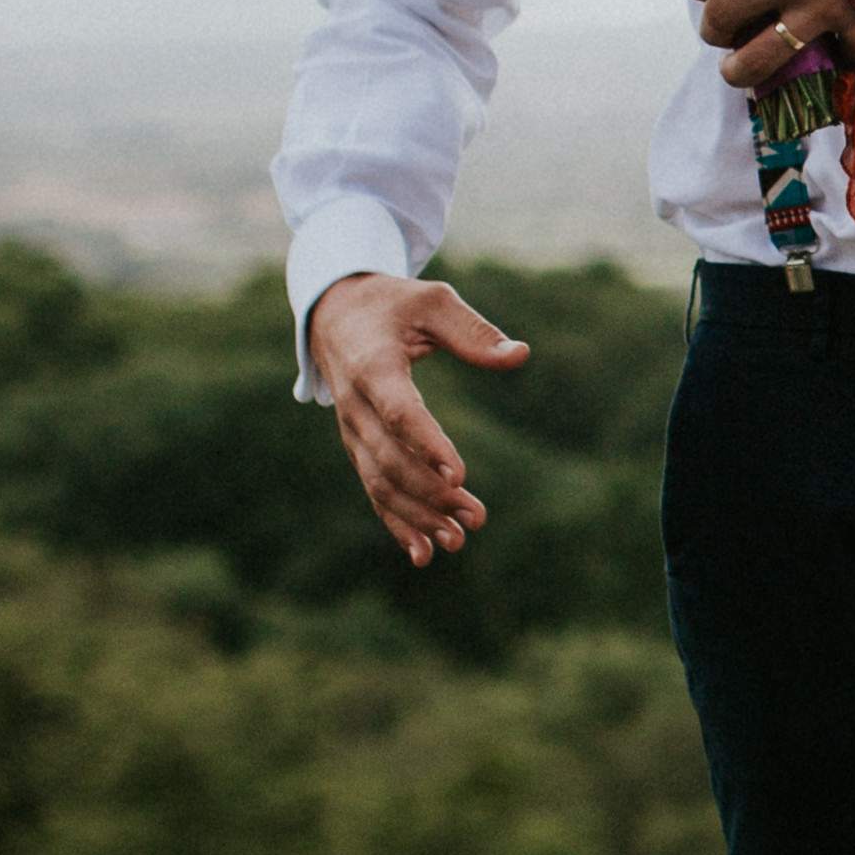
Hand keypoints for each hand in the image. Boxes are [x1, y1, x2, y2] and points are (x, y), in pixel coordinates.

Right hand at [307, 272, 530, 561]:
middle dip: (433, 493)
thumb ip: (473, 332)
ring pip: (380, 483)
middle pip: (391, 459)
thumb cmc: (392, 304)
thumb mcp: (432, 302)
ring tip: (458, 540)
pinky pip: (373, 490)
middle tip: (477, 516)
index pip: (400, 413)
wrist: (334, 313)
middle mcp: (355, 406)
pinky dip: (395, 522)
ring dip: (418, 515)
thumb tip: (520, 355)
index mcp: (373, 368)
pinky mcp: (358, 446)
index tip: (460, 473)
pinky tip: (423, 553)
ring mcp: (353, 431)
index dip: (428, 444)